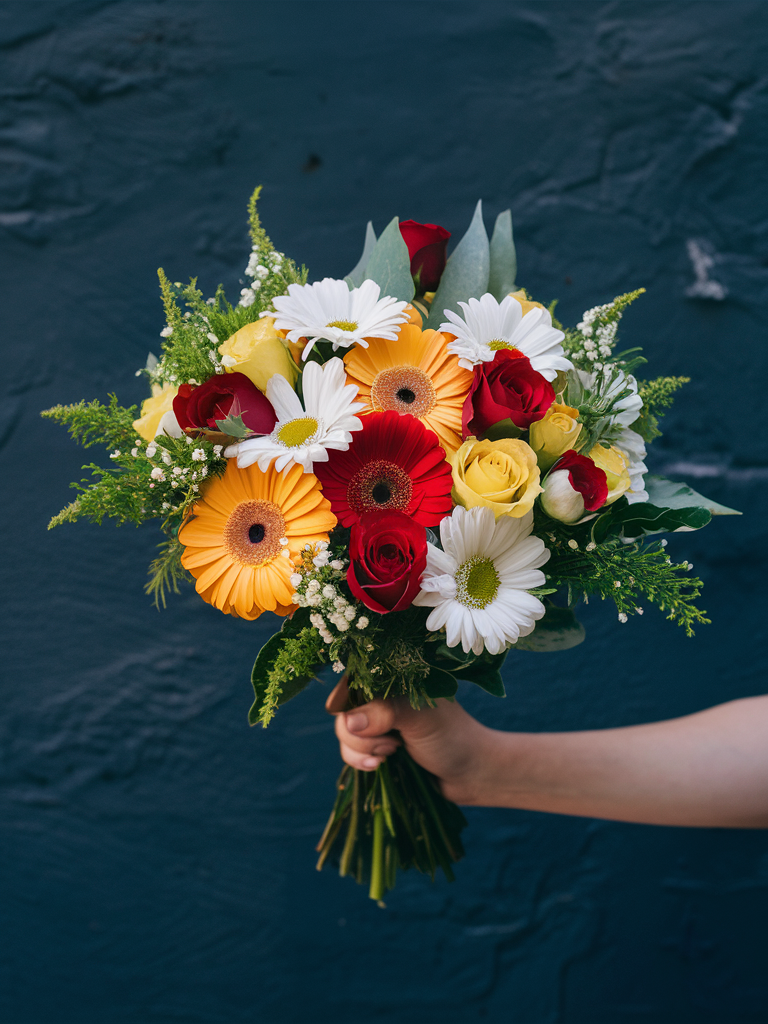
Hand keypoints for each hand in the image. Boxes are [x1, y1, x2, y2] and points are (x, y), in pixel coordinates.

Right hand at [326, 677, 494, 804]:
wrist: (470, 773)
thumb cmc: (452, 737)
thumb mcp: (421, 719)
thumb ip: (385, 713)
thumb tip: (350, 723)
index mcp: (394, 680)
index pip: (354, 683)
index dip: (353, 705)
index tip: (372, 724)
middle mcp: (382, 698)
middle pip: (344, 710)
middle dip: (360, 734)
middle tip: (392, 743)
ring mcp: (377, 723)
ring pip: (344, 733)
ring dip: (361, 750)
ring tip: (390, 755)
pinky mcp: (376, 747)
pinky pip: (349, 752)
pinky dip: (359, 761)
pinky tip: (380, 766)